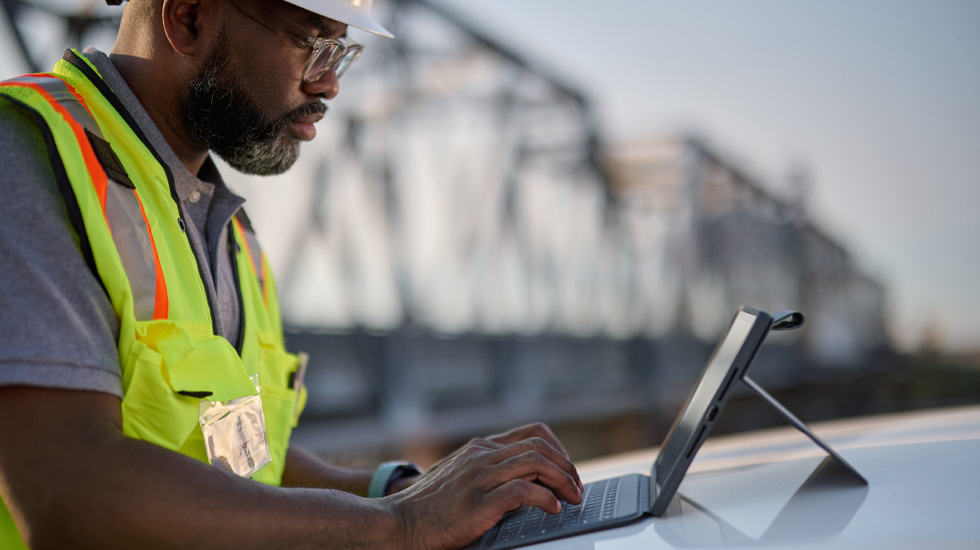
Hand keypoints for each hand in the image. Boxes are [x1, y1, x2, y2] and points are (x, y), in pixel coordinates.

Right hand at [388, 423, 582, 549]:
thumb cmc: (429, 508)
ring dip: (562, 480)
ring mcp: (479, 476)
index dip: (558, 450)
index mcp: (479, 448)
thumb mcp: (460, 478)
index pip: (532, 433)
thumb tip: (525, 482)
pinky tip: (553, 509)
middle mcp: (481, 455)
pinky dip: (545, 498)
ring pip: (536, 462)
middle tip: (577, 488)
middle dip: (566, 467)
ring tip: (572, 498)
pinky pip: (523, 490)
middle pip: (539, 446)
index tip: (567, 470)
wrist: (398, 523)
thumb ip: (487, 472)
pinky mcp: (478, 501)